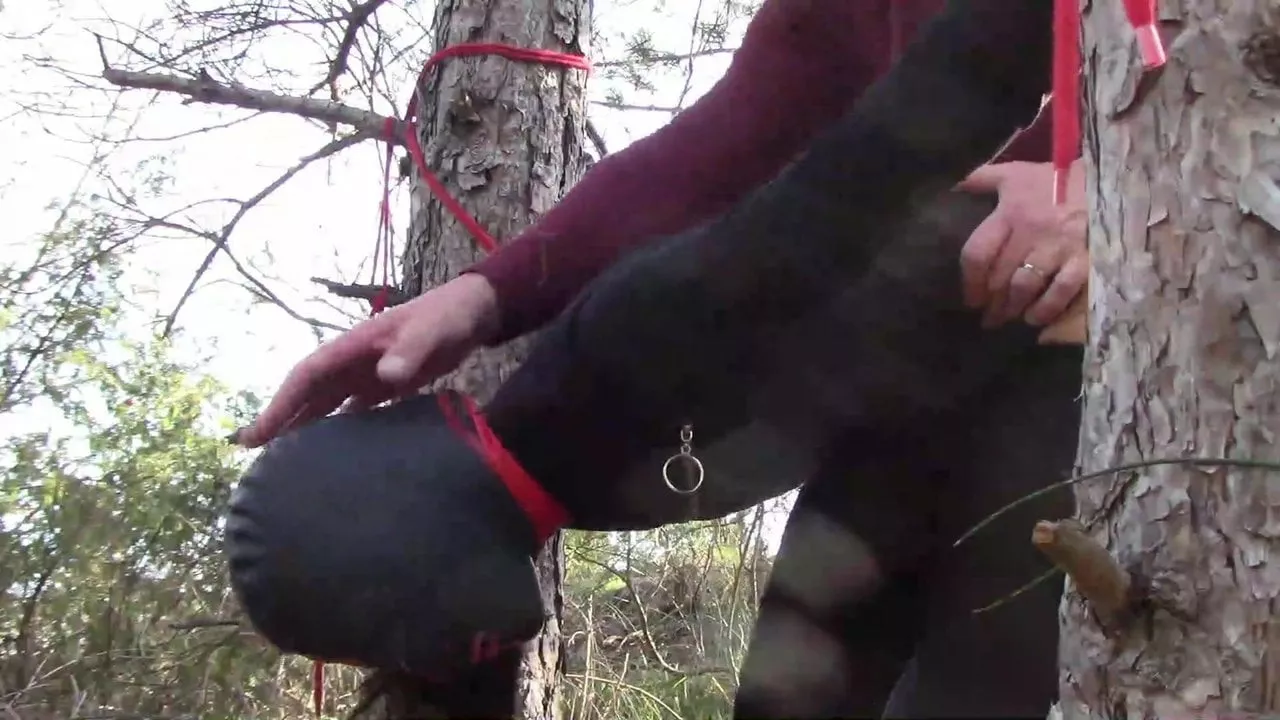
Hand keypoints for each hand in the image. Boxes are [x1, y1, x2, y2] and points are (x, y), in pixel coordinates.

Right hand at [235, 273, 499, 447]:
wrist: (471, 315)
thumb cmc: (446, 317)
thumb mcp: (430, 332)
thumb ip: (410, 351)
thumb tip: (386, 375)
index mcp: (352, 346)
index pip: (306, 376)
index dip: (280, 404)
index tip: (256, 433)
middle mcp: (352, 363)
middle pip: (308, 395)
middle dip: (281, 421)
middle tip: (254, 455)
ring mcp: (366, 375)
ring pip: (326, 405)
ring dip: (305, 427)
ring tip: (284, 462)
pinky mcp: (385, 388)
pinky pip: (353, 412)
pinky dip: (340, 431)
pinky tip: (333, 456)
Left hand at [956, 160, 1086, 328]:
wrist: (1108, 178)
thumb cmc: (1057, 178)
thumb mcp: (1017, 174)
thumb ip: (983, 179)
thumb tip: (954, 186)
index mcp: (1009, 213)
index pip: (978, 254)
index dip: (970, 281)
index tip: (970, 298)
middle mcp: (1030, 233)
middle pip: (999, 277)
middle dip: (990, 302)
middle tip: (988, 316)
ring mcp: (1058, 247)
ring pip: (1025, 286)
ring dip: (1012, 308)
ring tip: (1007, 319)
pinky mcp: (1085, 258)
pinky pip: (1061, 290)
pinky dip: (1045, 308)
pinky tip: (1035, 319)